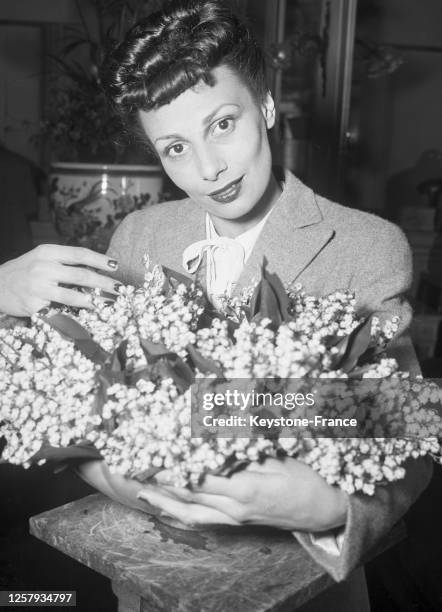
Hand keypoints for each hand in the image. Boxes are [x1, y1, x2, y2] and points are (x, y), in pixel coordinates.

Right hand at [0, 244, 119, 315]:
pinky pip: (60, 312)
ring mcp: (38, 288)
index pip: (79, 254)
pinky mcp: (34, 306)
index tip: (116, 266)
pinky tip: (89, 316)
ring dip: (95, 301)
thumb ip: (64, 261)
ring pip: (73, 296)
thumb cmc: (24, 271)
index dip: (100, 260)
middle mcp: (43, 268)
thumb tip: (96, 269)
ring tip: (110, 303)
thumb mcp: (41, 258)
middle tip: (120, 288)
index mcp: (46, 252)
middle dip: (104, 283)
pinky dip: (77, 315)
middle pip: (81, 275)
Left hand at [137, 457, 347, 531]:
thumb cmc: (306, 476)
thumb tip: (213, 431)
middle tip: (137, 467)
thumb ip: (244, 446)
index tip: (155, 450)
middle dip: (161, 480)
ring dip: (164, 500)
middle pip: (188, 493)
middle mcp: (233, 507)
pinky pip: (202, 520)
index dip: (174, 463)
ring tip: (140, 490)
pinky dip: (181, 513)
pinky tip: (166, 507)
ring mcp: (234, 518)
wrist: (324, 510)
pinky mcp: (237, 522)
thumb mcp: (277, 455)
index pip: (198, 474)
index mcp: (244, 486)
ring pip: (190, 511)